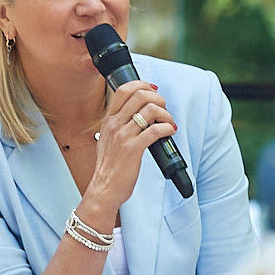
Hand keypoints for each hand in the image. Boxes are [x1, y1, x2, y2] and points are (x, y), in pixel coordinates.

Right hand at [77, 81, 176, 227]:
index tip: (154, 92)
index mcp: (109, 120)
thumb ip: (118, 125)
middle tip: (164, 110)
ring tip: (168, 123)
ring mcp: (123, 136)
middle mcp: (115, 124)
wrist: (104, 189)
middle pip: (140, 95)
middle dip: (158, 98)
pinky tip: (169, 132)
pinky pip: (155, 130)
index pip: (124, 89)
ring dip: (165, 114)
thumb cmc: (109, 167)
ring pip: (150, 110)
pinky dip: (167, 128)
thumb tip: (136, 113)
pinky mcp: (133, 149)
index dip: (142, 85)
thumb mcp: (107, 140)